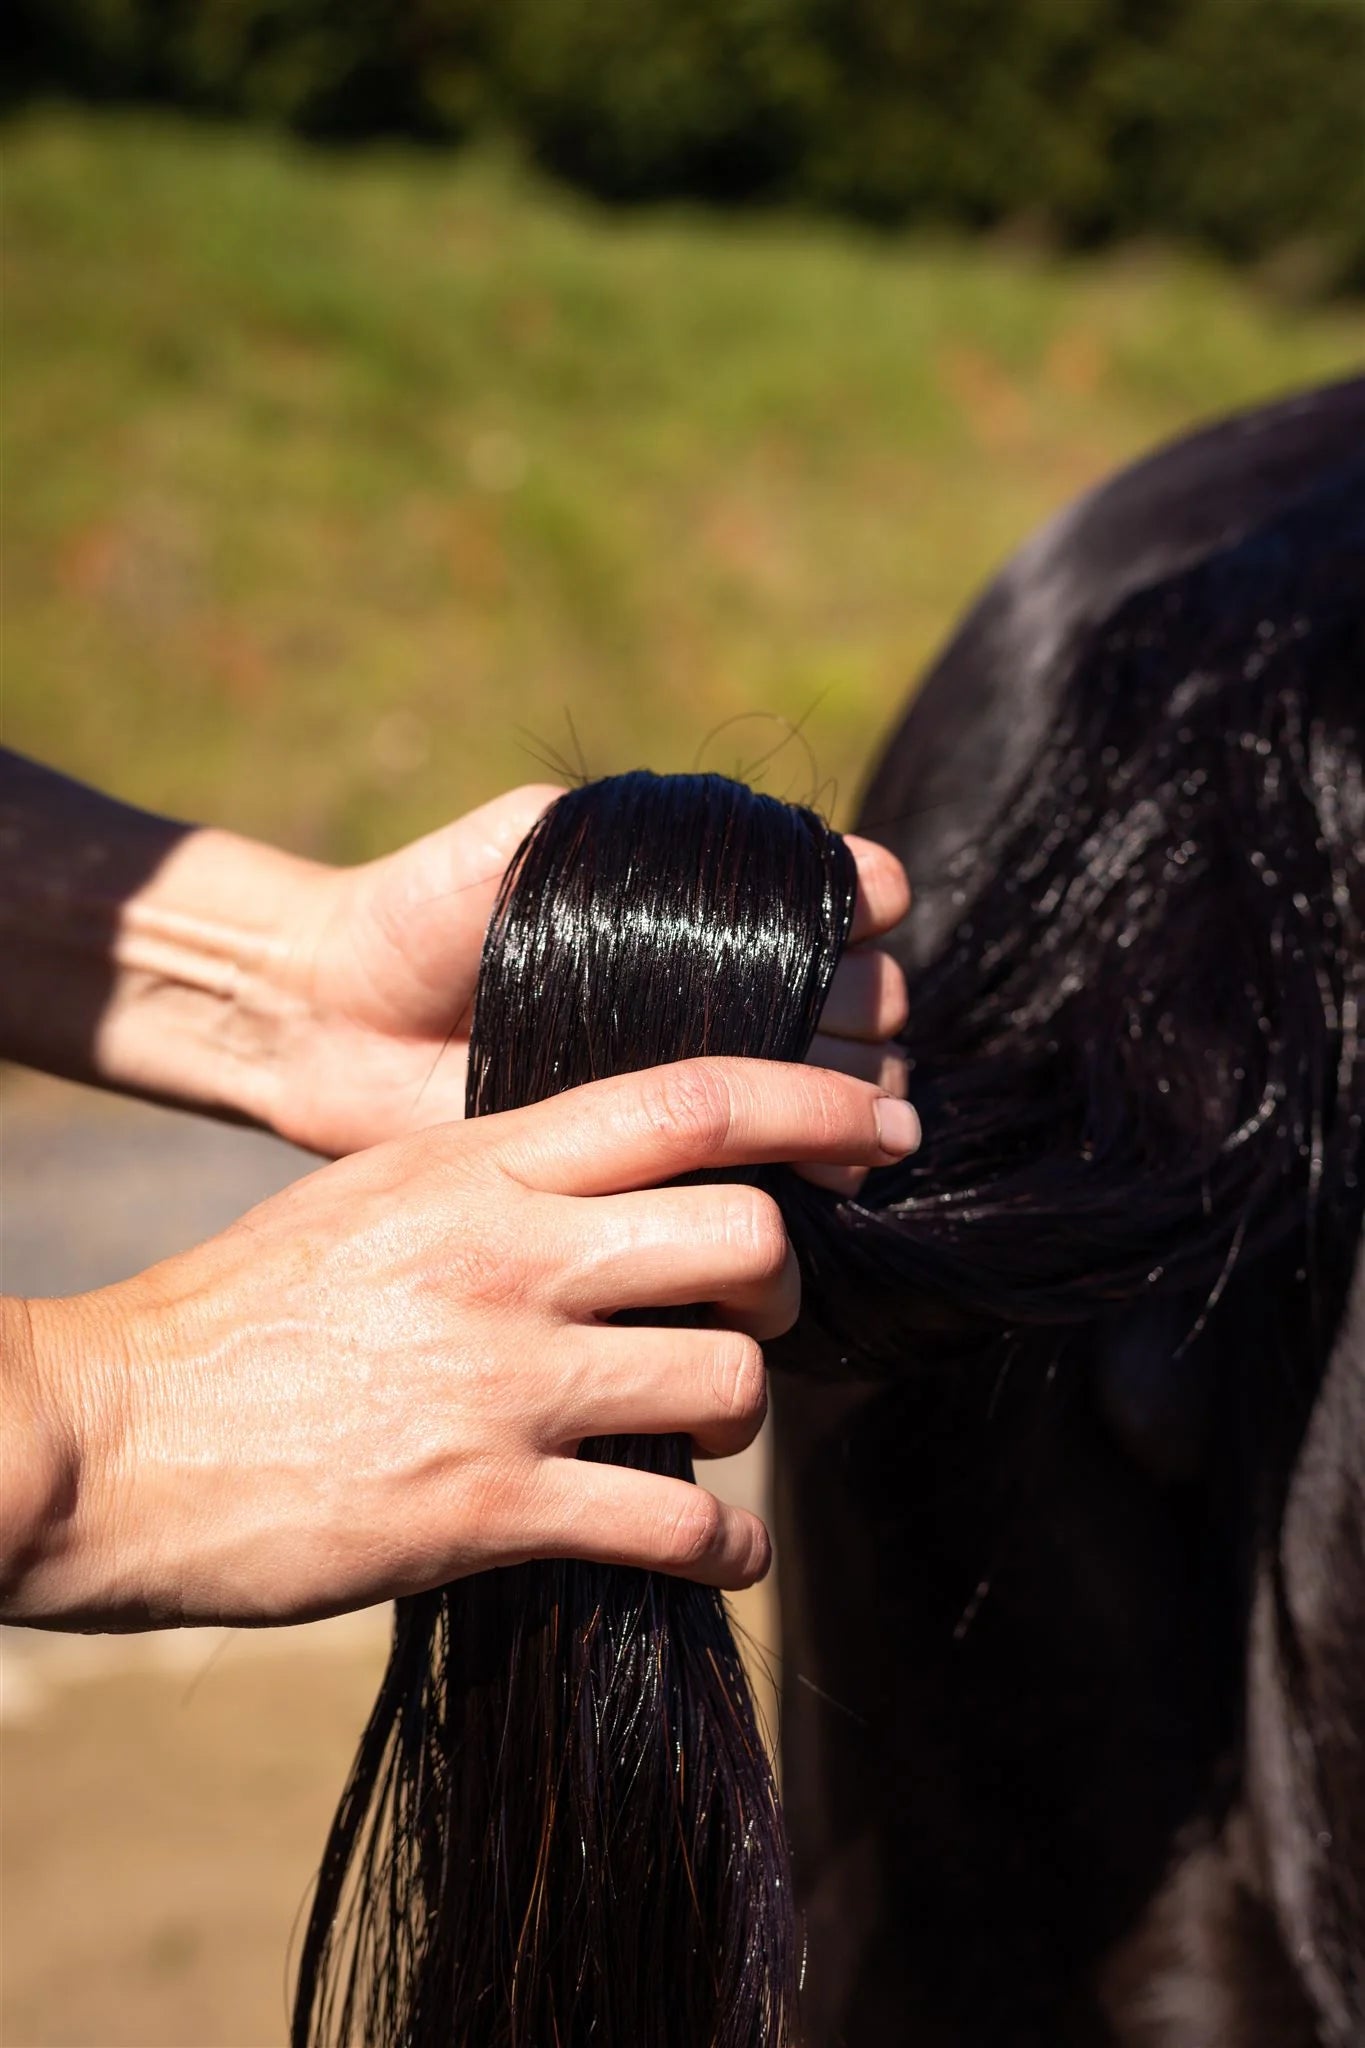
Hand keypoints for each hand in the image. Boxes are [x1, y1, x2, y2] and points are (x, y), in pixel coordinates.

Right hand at [4, 1059, 920, 1628]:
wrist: (112, 1434)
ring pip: (728, 1379)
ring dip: (742, 1412)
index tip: (882, 1124)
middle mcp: (507, 1257)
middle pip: (743, 1236)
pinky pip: (674, 1523)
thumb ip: (502, 1179)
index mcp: (477, 1162)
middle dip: (781, 1280)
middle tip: (751, 1311)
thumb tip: (631, 1189)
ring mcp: (502, 1382)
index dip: (810, 1106)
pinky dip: (724, 1546)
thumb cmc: (243, 1310)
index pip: (687, 1101)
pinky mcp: (485, 1507)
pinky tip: (714, 1551)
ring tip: (699, 1432)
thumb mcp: (375, 1194)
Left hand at [254, 789, 910, 1157]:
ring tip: (855, 1121)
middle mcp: (717, 989)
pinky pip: (764, 1164)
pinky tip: (825, 1175)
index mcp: (700, 906)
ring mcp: (695, 1076)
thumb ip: (616, 825)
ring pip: (833, 1084)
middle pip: (857, 996)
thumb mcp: (518, 842)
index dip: (863, 899)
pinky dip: (811, 1167)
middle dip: (865, 1007)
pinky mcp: (663, 1153)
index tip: (863, 909)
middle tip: (834, 1025)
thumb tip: (744, 843)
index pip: (829, 897)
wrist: (336, 1024)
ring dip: (859, 1095)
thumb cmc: (420, 914)